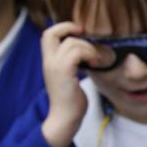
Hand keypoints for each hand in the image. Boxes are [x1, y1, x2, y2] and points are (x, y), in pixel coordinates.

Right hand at [40, 22, 106, 146]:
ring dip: (90, 48)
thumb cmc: (72, 100)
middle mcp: (48, 62)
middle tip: (89, 42)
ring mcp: (54, 67)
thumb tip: (92, 50)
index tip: (81, 32)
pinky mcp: (63, 73)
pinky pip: (77, 52)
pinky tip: (96, 64)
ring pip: (71, 43)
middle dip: (72, 31)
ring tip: (98, 60)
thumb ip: (74, 62)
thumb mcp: (71, 76)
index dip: (64, 28)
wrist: (65, 118)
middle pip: (51, 33)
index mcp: (49, 61)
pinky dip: (90, 54)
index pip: (48, 34)